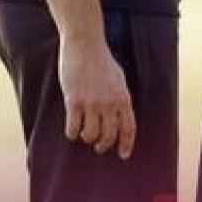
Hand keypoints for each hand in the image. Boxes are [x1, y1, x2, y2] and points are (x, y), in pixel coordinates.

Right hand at [58, 36, 135, 158]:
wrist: (85, 46)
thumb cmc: (102, 62)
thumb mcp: (119, 80)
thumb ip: (120, 98)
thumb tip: (119, 117)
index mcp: (124, 98)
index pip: (129, 128)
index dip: (126, 144)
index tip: (123, 155)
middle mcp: (110, 103)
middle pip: (109, 135)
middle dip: (104, 145)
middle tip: (99, 147)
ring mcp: (91, 103)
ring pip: (91, 135)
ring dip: (88, 139)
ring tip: (85, 135)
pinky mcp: (74, 101)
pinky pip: (73, 127)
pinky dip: (72, 134)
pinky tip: (72, 131)